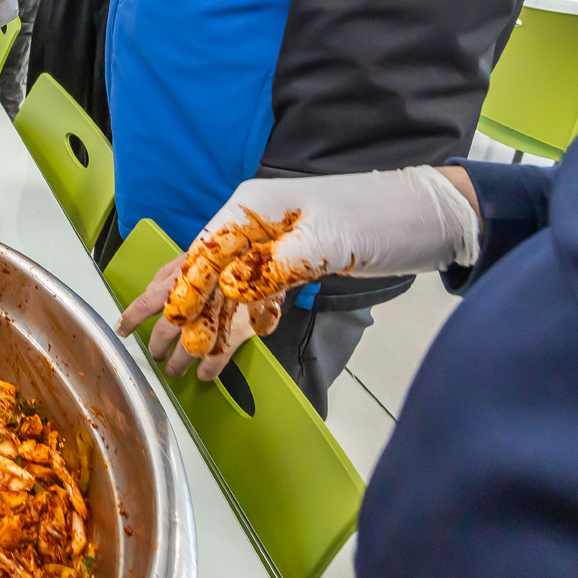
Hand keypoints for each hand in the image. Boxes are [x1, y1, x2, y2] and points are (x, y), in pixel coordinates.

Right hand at [116, 167, 480, 380]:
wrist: (437, 219)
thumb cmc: (383, 216)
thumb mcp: (328, 239)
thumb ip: (272, 265)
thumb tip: (228, 291)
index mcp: (251, 210)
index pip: (197, 255)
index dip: (168, 292)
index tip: (141, 323)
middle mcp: (253, 229)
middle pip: (200, 276)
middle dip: (172, 315)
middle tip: (144, 350)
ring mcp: (272, 251)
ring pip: (223, 296)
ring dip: (202, 332)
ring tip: (177, 367)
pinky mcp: (292, 270)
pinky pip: (253, 305)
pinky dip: (236, 333)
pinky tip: (220, 360)